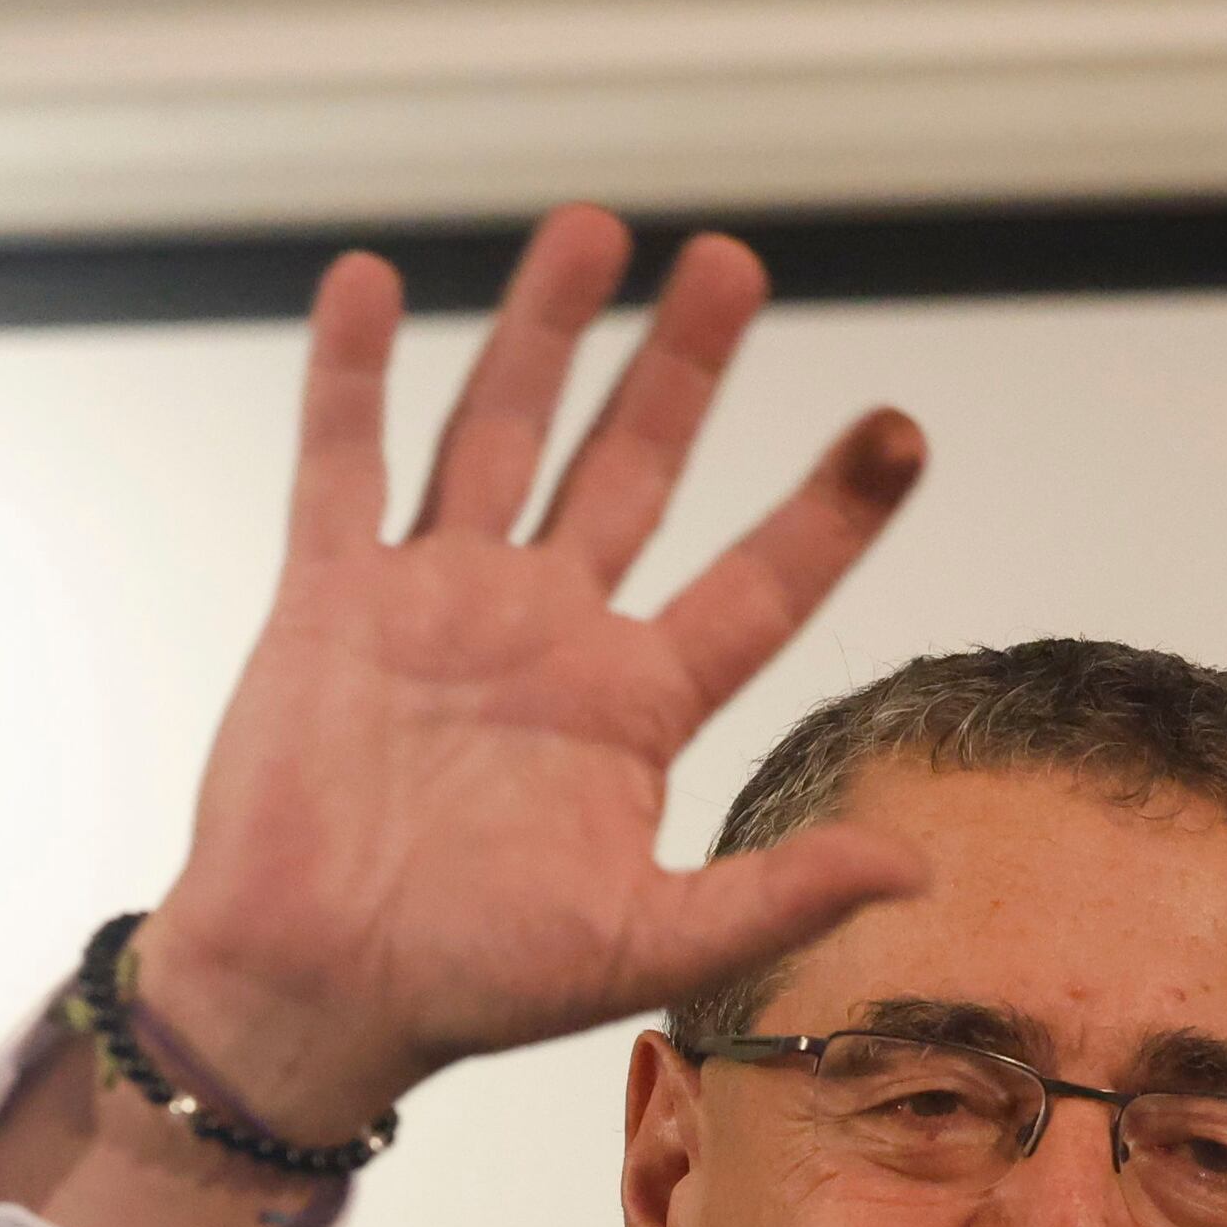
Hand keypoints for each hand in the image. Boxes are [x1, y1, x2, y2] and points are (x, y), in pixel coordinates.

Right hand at [137, 205, 931, 1140]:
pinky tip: (366, 281)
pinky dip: (347, 377)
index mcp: (632, 708)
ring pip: (499, 434)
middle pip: (632, 468)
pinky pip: (341, 468)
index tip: (901, 426)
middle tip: (735, 263)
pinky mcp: (332, 604)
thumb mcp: (648, 950)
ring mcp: (438, 605)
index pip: (760, 584)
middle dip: (683, 367)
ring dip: (541, 333)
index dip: (831, 509)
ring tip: (591, 229)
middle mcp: (547, 635)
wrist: (311, 996)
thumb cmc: (470, 987)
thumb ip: (778, 898)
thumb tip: (916, 865)